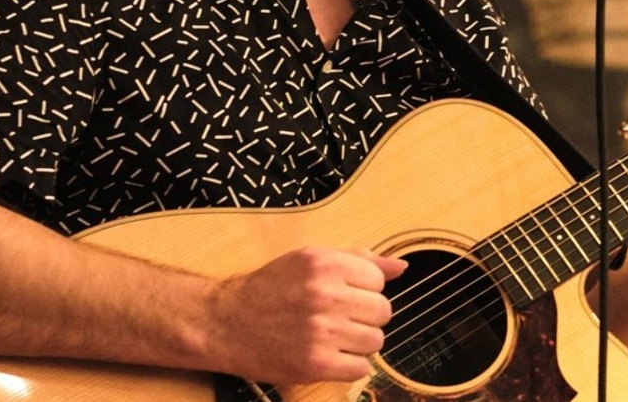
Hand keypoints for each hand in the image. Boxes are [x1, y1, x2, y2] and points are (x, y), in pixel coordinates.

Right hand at [207, 247, 407, 383]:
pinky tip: (329, 355)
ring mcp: (321, 331)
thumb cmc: (271, 288)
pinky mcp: (315, 363)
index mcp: (326, 264)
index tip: (344, 294)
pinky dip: (349, 366)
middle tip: (340, 318)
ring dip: (359, 342)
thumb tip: (401, 267)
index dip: (364, 289)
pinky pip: (361, 368)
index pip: (379, 279)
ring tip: (333, 336)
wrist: (226, 322)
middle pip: (383, 311)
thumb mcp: (311, 259)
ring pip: (375, 341)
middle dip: (366, 316)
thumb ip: (359, 260)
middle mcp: (325, 295)